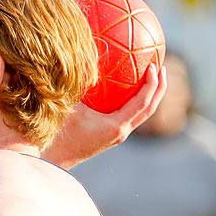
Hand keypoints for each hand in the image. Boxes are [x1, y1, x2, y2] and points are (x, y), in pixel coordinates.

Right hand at [45, 64, 166, 167]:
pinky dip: (134, 102)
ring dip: (149, 97)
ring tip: (151, 78)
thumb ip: (79, 82)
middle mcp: (121, 133)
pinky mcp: (110, 136)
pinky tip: (126, 89)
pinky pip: (128, 116)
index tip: (154, 66)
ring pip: (141, 115)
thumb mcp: (69, 104)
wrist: (53, 159)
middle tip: (162, 68)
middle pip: (149, 110)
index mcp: (116, 126)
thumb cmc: (58, 132)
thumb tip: (83, 55)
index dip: (151, 84)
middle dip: (159, 89)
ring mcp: (117, 136)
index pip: (142, 102)